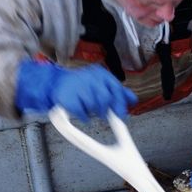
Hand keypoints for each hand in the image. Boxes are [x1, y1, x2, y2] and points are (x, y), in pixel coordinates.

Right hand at [14, 60, 136, 120]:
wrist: (58, 83)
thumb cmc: (83, 86)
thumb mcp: (102, 85)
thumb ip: (119, 92)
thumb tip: (133, 100)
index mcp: (101, 74)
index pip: (116, 88)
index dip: (120, 103)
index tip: (122, 115)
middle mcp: (90, 77)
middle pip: (105, 98)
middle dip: (106, 110)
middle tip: (104, 114)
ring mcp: (78, 86)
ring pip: (93, 106)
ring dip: (93, 112)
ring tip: (90, 109)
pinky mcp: (68, 97)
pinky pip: (81, 113)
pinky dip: (83, 117)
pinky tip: (82, 113)